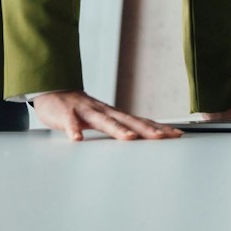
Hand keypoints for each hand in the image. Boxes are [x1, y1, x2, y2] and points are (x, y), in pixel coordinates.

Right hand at [32, 90, 182, 141]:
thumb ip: (119, 127)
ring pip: (103, 121)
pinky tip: (77, 138)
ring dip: (116, 129)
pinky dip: (74, 130)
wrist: (53, 92)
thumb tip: (141, 137)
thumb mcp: (103, 119)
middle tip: (162, 137)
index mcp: (114, 114)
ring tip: (129, 138)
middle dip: (146, 129)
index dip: (159, 127)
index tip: (177, 134)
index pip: (141, 121)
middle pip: (128, 120)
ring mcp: (85, 111)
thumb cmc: (80, 110)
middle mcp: (104, 111)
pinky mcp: (66, 114)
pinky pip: (70, 123)